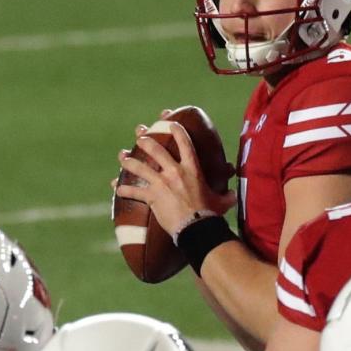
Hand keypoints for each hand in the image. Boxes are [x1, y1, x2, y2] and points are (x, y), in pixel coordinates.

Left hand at [115, 123, 235, 238]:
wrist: (197, 228)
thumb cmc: (210, 215)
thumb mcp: (221, 202)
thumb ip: (226, 196)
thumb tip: (235, 196)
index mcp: (192, 169)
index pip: (184, 143)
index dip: (177, 130)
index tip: (169, 122)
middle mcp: (175, 172)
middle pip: (156, 150)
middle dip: (146, 140)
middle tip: (140, 136)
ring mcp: (161, 183)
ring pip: (140, 167)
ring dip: (129, 161)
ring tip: (122, 157)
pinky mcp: (152, 197)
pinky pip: (134, 191)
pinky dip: (123, 189)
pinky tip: (116, 187)